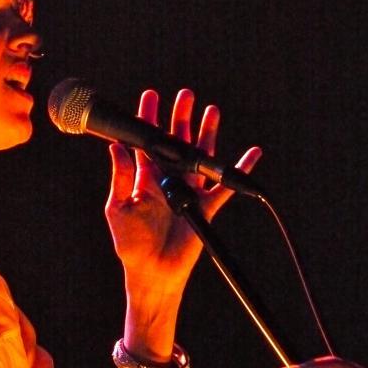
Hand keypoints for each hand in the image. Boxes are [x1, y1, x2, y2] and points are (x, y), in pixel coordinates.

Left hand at [105, 88, 261, 293]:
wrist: (152, 273)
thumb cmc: (131, 244)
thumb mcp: (119, 208)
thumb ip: (121, 176)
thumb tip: (115, 147)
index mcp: (145, 179)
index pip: (147, 143)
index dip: (149, 119)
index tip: (151, 97)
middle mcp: (167, 180)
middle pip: (176, 142)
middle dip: (180, 118)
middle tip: (184, 95)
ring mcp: (187, 192)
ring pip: (200, 156)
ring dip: (206, 133)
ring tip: (210, 109)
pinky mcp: (204, 207)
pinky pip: (225, 186)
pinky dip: (239, 169)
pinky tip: (252, 153)